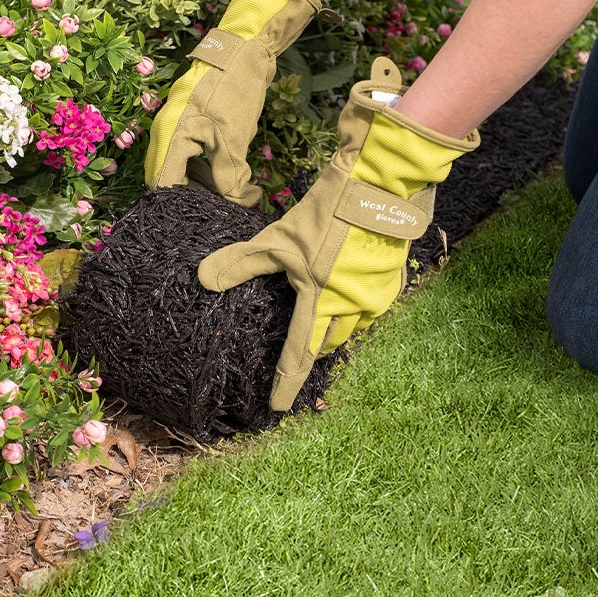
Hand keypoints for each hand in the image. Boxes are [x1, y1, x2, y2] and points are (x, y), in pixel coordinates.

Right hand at [144, 0, 320, 206]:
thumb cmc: (234, 92)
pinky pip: (191, 156)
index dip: (182, 206)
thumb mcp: (233, 140)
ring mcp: (176, 129)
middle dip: (195, 198)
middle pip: (169, 180)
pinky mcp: (191, 125)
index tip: (205, 220)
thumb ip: (229, 177)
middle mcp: (165, 135)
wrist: (243, 50)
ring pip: (182, 170)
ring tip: (235, 196)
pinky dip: (208, 170)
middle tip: (224, 211)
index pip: (163, 186)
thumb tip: (235, 206)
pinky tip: (232, 179)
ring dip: (205, 185)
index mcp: (169, 138)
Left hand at [198, 57, 479, 409]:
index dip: (287, 382)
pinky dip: (355, 306)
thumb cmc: (328, 215)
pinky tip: (348, 291)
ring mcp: (378, 294)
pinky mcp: (394, 276)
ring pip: (354, 325)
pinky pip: (371, 304)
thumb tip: (203, 278)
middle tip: (300, 352)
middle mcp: (353, 307)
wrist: (383, 189)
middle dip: (314, 350)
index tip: (278, 407)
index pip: (299, 354)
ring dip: (336, 328)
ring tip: (322, 324)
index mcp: (321, 302)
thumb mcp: (278, 238)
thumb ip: (242, 262)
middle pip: (329, 341)